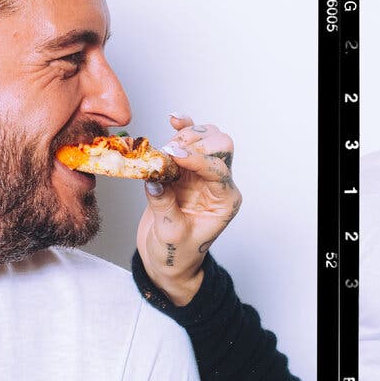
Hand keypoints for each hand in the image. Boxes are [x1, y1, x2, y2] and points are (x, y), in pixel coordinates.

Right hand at [135, 115, 241, 305]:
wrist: (166, 261)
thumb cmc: (175, 255)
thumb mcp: (170, 235)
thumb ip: (163, 205)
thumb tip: (154, 177)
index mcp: (225, 201)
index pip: (219, 170)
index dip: (197, 160)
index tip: (173, 155)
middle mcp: (218, 183)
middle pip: (219, 146)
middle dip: (194, 144)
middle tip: (167, 152)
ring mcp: (202, 174)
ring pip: (205, 139)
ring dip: (184, 137)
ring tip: (161, 150)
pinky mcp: (185, 170)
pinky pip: (189, 142)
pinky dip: (182, 129)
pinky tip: (174, 119)